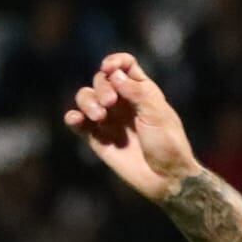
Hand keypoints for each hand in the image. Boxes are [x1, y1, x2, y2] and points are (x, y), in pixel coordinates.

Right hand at [64, 54, 199, 202]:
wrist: (168, 179)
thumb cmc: (169, 145)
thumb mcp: (158, 114)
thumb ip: (136, 91)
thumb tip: (113, 74)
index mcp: (142, 92)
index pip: (124, 65)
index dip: (115, 62)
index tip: (109, 68)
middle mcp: (123, 103)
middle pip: (102, 80)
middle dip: (102, 87)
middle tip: (109, 103)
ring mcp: (110, 120)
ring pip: (86, 97)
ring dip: (87, 101)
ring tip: (99, 116)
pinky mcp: (98, 138)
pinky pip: (78, 123)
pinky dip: (73, 118)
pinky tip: (75, 119)